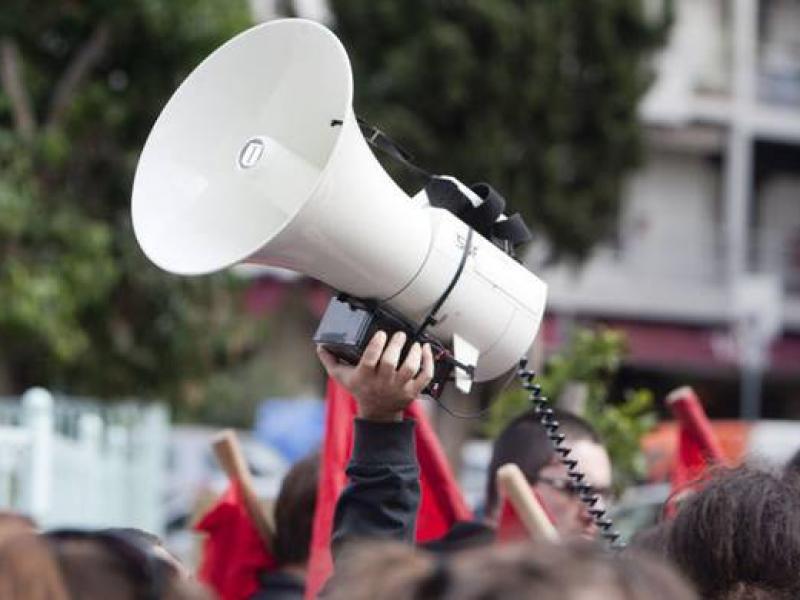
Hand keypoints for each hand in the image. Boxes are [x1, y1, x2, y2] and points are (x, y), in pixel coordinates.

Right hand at [317, 330, 434, 421]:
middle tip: (399, 335)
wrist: (377, 414)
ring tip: (414, 343)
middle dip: (396, 345)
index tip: (381, 334)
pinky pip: (425, 376)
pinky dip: (428, 362)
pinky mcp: (413, 391)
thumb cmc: (360, 390)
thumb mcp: (341, 377)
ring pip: (410, 368)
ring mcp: (399, 388)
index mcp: (364, 377)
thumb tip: (320, 346)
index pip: (370, 360)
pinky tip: (426, 349)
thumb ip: (330, 360)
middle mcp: (382, 383)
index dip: (376, 345)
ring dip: (414, 354)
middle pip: (391, 362)